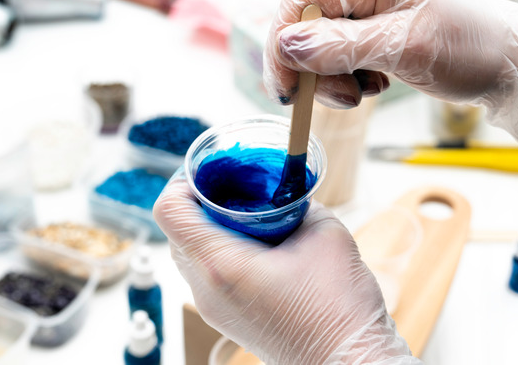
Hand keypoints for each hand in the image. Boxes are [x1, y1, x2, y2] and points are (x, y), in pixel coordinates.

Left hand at [153, 175, 421, 363]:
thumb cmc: (339, 306)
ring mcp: (213, 308)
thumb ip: (296, 202)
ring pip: (190, 253)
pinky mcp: (226, 318)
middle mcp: (205, 289)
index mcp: (220, 264)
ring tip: (251, 216)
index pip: (169, 210)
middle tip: (236, 187)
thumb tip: (283, 189)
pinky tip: (260, 245)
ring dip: (212, 227)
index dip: (183, 181)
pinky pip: (207, 274)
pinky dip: (223, 251)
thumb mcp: (324, 232)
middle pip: (177, 230)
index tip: (211, 171)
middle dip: (201, 202)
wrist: (348, 363)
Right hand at [263, 0, 517, 146]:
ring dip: (332, 78)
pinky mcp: (371, 32)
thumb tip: (285, 45)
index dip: (284, 46)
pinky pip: (336, 57)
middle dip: (313, 69)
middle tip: (345, 97)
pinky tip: (375, 84)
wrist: (513, 65)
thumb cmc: (472, 47)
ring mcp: (366, 9)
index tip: (289, 93)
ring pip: (316, 47)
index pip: (301, 1)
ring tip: (369, 90)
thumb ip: (341, 46)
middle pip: (303, 26)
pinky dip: (346, 78)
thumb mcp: (405, 48)